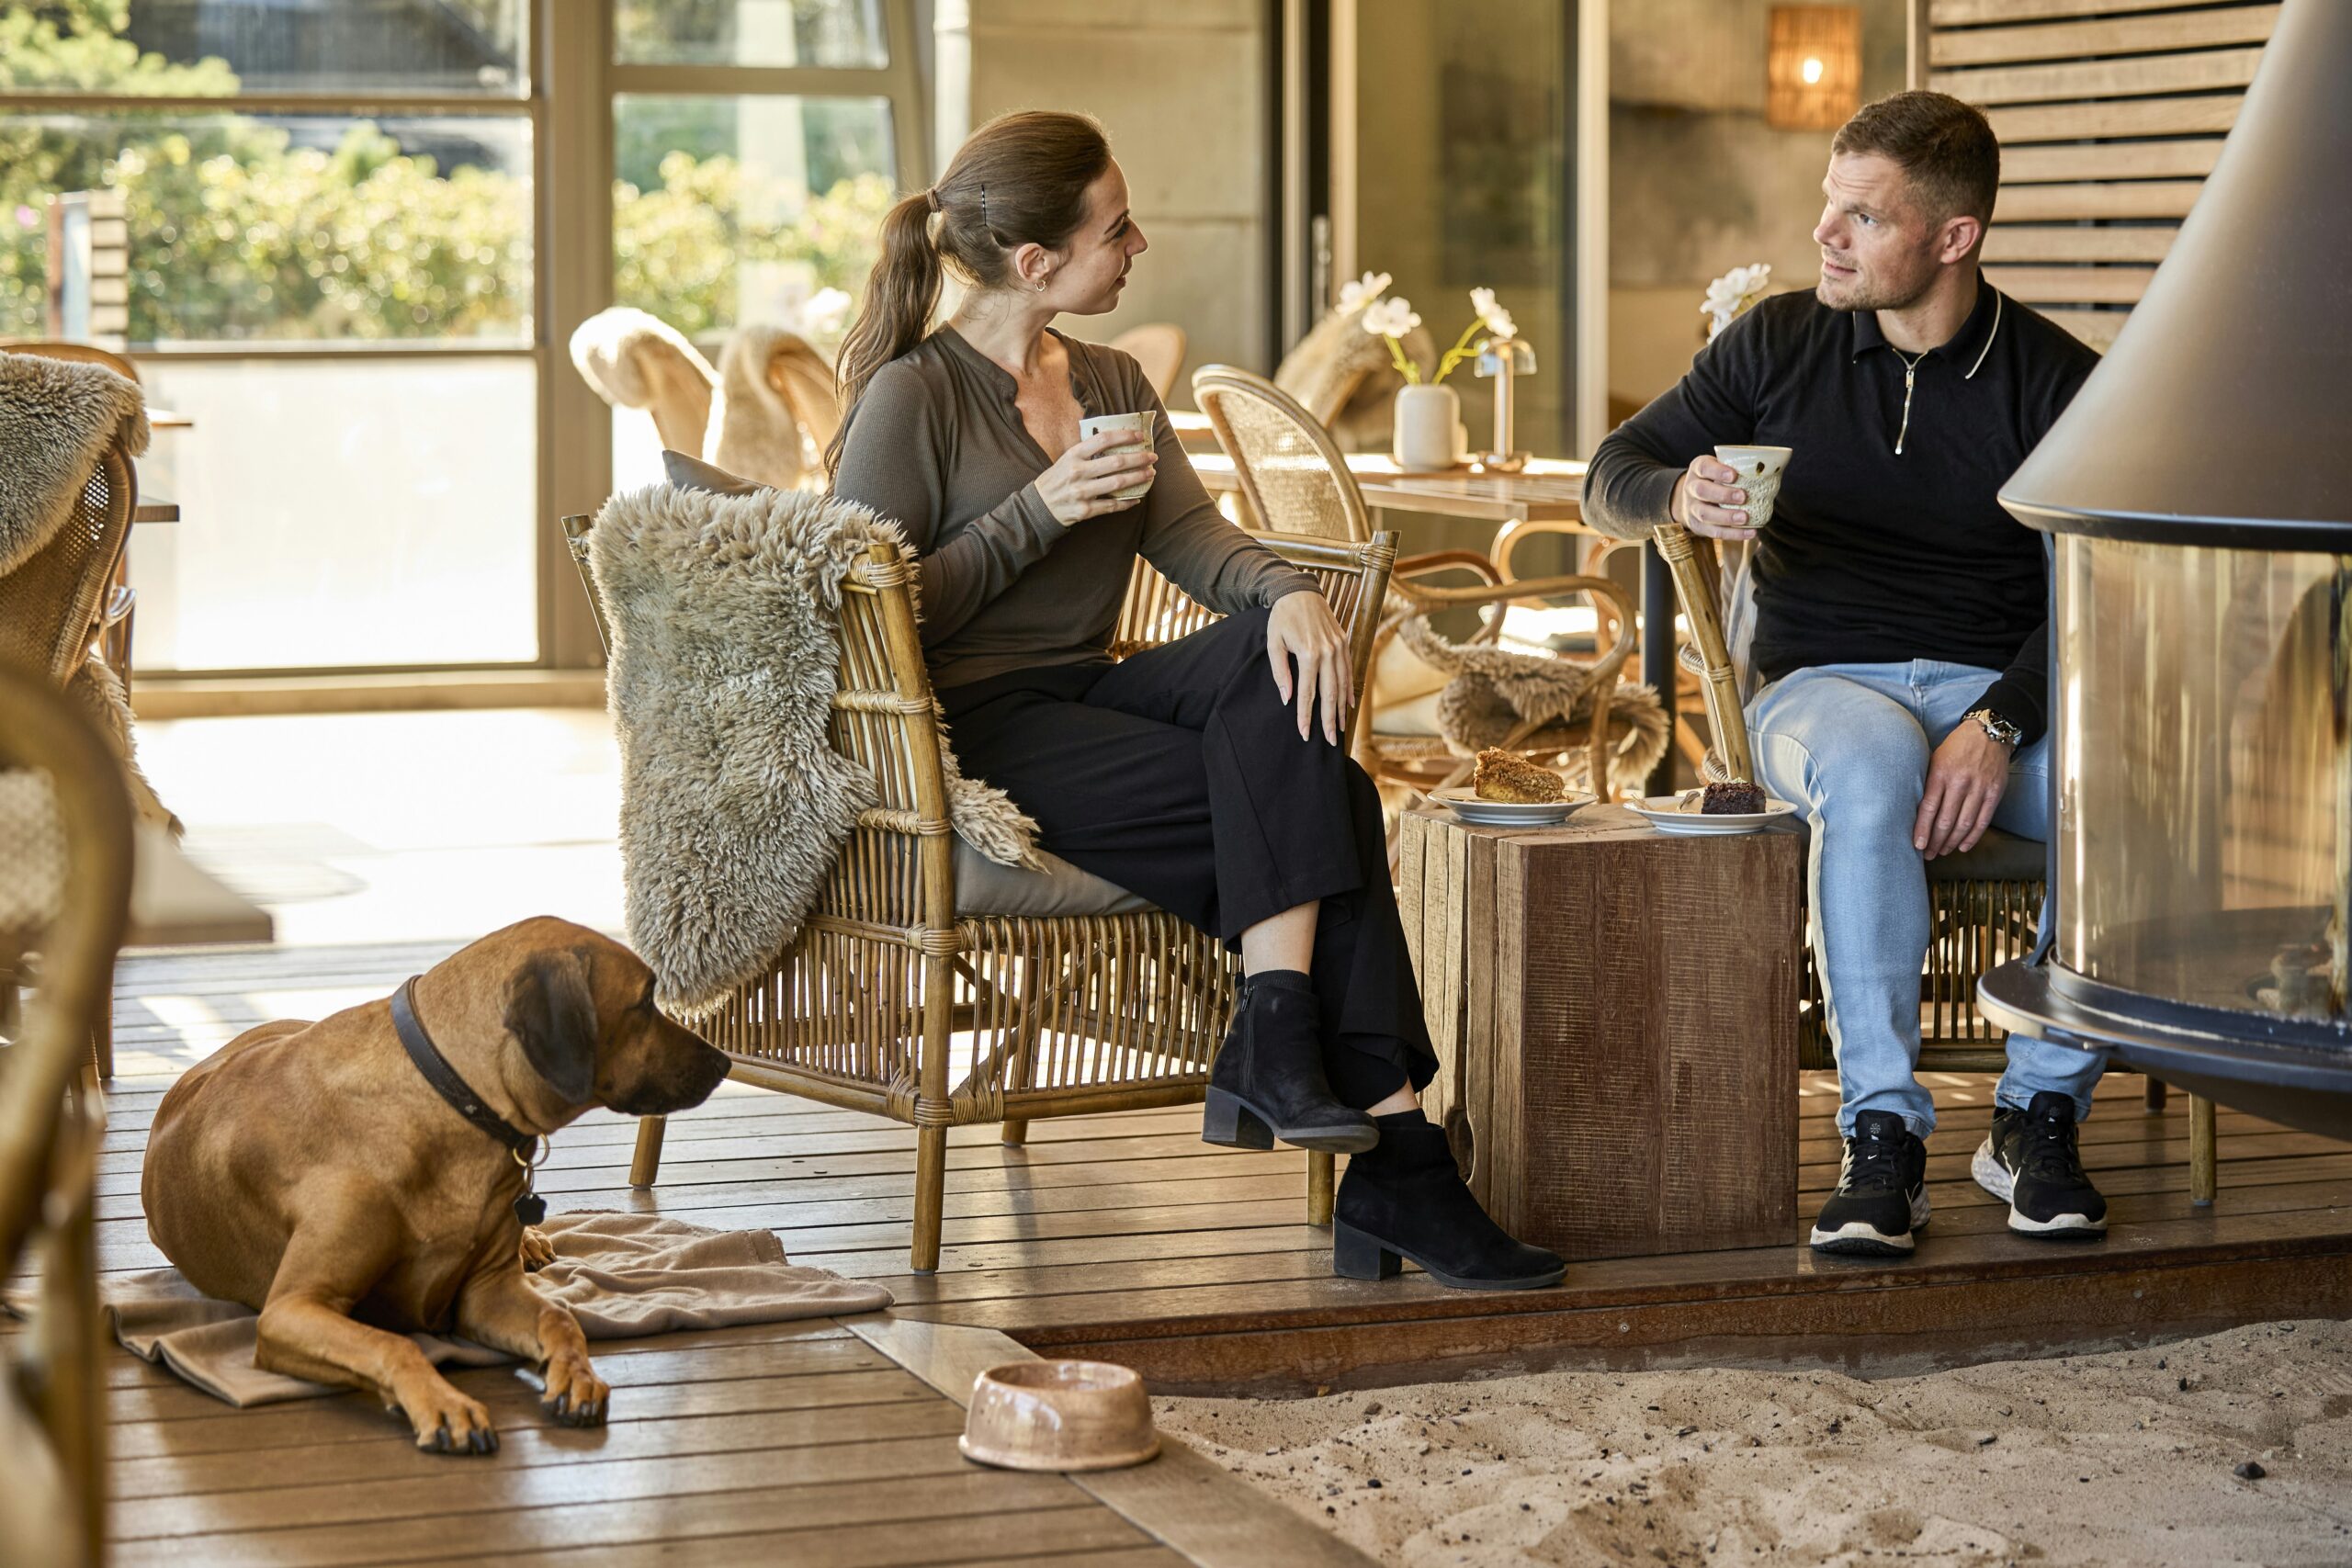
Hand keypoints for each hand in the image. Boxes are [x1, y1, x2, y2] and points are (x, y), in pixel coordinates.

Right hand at [1033, 431, 1156, 526]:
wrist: (1038, 506)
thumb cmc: (1057, 479)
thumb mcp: (1067, 459)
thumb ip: (1087, 451)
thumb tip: (1117, 441)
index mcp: (1073, 455)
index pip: (1103, 439)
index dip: (1124, 436)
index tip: (1140, 436)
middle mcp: (1077, 472)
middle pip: (1116, 462)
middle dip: (1139, 458)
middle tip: (1153, 457)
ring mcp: (1081, 492)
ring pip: (1118, 483)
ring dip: (1138, 478)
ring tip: (1150, 474)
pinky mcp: (1085, 510)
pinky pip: (1112, 506)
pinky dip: (1127, 502)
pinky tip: (1137, 498)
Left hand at [1265, 591, 1352, 744]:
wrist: (1299, 591)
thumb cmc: (1281, 618)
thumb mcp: (1273, 643)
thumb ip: (1281, 672)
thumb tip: (1288, 699)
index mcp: (1308, 653)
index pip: (1308, 693)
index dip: (1306, 716)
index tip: (1305, 734)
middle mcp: (1328, 652)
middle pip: (1330, 693)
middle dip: (1329, 720)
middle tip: (1332, 741)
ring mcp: (1339, 647)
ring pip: (1343, 684)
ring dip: (1341, 709)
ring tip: (1340, 728)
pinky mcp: (1344, 642)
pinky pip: (1349, 670)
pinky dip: (1349, 689)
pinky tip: (1348, 705)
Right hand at [1669, 454, 1757, 540]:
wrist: (1694, 498)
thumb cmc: (1716, 479)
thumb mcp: (1721, 467)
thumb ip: (1739, 468)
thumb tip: (1773, 469)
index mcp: (1698, 469)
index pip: (1704, 468)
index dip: (1717, 472)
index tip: (1734, 475)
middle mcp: (1691, 487)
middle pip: (1702, 491)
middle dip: (1722, 495)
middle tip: (1743, 497)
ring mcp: (1692, 508)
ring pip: (1705, 514)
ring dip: (1726, 517)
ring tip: (1745, 518)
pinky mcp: (1697, 526)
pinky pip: (1713, 532)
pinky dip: (1732, 534)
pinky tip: (1750, 532)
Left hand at [1915, 721, 2010, 857]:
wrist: (1988, 732)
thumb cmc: (1956, 747)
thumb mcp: (1934, 759)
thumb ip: (1928, 783)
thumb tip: (1913, 810)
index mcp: (1941, 773)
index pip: (1929, 808)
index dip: (1922, 829)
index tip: (1917, 845)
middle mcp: (1960, 781)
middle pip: (1946, 820)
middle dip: (1936, 841)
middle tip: (1928, 854)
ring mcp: (1980, 787)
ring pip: (1964, 823)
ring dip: (1952, 842)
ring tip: (1943, 851)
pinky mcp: (1995, 792)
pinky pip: (1983, 820)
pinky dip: (1973, 836)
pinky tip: (1963, 846)